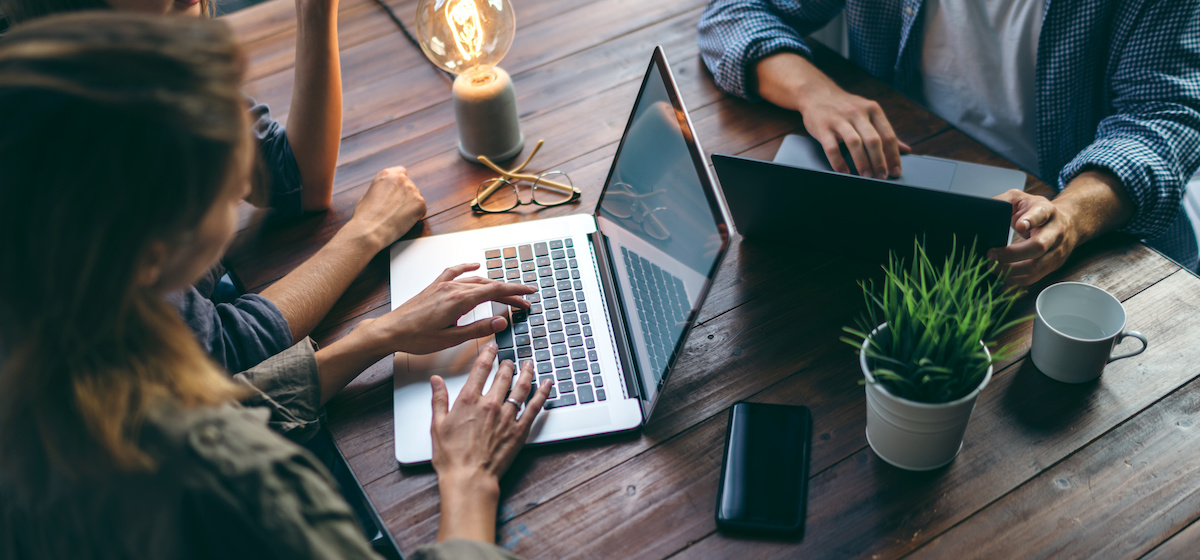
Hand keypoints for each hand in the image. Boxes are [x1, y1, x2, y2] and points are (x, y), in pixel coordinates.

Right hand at [347, 167, 426, 249]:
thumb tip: (386, 194)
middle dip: (406, 196)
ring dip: (411, 205)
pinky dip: (416, 216)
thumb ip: (381, 190)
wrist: (370, 230)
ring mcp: (412, 190)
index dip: (400, 184)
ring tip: (398, 217)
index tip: (398, 192)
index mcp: (387, 174)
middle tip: (397, 210)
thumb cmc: (365, 216)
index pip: (401, 172)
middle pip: (410, 186)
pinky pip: (422, 209)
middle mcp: (401, 179)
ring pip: (417, 197)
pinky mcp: (420, 203)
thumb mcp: (368, 195)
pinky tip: (404, 222)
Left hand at [367, 263, 535, 354]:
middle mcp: (452, 288)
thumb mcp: (451, 339)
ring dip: (493, 284)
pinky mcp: (435, 286)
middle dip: (509, 292)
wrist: (390, 331)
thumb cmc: (416, 337)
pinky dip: (468, 268)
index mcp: (459, 301)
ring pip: (475, 280)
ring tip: (505, 292)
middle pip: (489, 285)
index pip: (495, 291)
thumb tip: (500, 320)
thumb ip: (478, 329)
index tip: (529, 292)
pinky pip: (455, 271)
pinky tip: (475, 266)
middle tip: (523, 302)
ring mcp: (443, 285)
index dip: (516, 291)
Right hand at [430, 345, 551, 542]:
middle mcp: (490, 404)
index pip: (481, 368)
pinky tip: (547, 384)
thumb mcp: (437, 425)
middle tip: (510, 359)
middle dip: (507, 364)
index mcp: (469, 400)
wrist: (469, 478)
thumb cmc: (452, 457)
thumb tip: (436, 381)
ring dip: (526, 373)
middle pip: (503, 375)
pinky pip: (535, 407)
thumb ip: (439, 400)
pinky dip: (542, 393)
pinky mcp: (519, 430)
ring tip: (529, 364)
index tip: (492, 346)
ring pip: (521, 387)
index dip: (488, 353)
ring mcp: (507, 416)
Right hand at [796, 83, 910, 178]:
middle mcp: (857, 113)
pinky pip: (832, 148)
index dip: (893, 156)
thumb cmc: (846, 106)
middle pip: (873, 140)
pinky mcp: (822, 127)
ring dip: (862, 163)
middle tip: (881, 176)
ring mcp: (839, 119)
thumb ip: (885, 131)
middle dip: (879, 162)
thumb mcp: (868, 113)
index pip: (888, 135)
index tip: (895, 172)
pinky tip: (844, 172)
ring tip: (866, 176)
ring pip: (854, 143)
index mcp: (872, 109)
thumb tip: (906, 149)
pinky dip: (839, 162)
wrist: (816, 93)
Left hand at [987, 189, 1076, 285]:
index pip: (1040, 215)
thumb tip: (986, 210)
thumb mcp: (1021, 198)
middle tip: (991, 254)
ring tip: (992, 268)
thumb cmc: (1036, 211)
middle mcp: (1055, 232)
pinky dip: (1017, 281)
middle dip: (1011, 254)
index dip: (1030, 220)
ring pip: (1035, 266)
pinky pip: (1034, 277)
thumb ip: (1003, 201)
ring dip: (1011, 271)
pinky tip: (1002, 280)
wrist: (1067, 223)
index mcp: (1047, 211)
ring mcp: (1056, 251)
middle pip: (1038, 246)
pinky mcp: (1053, 266)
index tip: (1019, 226)